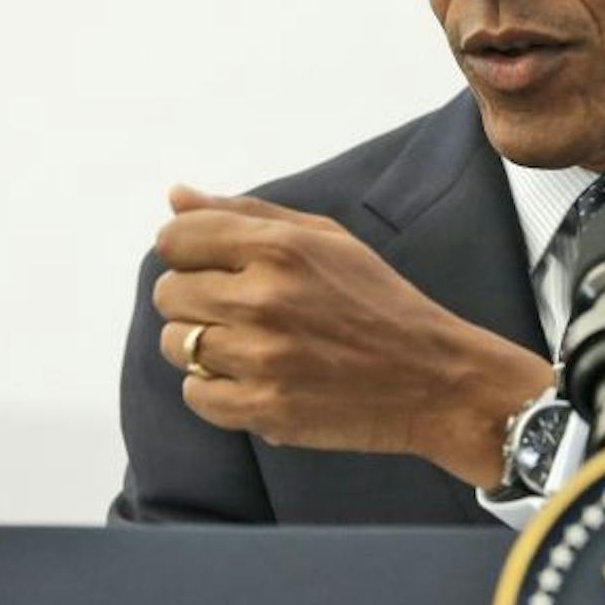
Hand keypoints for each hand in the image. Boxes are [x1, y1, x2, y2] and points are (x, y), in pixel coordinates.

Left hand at [151, 184, 551, 484]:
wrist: (435, 379)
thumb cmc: (380, 302)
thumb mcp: (326, 239)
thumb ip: (247, 214)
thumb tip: (176, 196)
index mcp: (280, 248)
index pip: (176, 240)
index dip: (188, 253)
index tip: (214, 267)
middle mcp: (264, 299)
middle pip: (169, 294)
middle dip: (197, 300)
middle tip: (244, 311)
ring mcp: (261, 358)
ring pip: (176, 344)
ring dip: (204, 346)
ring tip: (254, 346)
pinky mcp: (264, 408)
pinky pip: (195, 394)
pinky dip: (217, 389)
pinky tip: (258, 379)